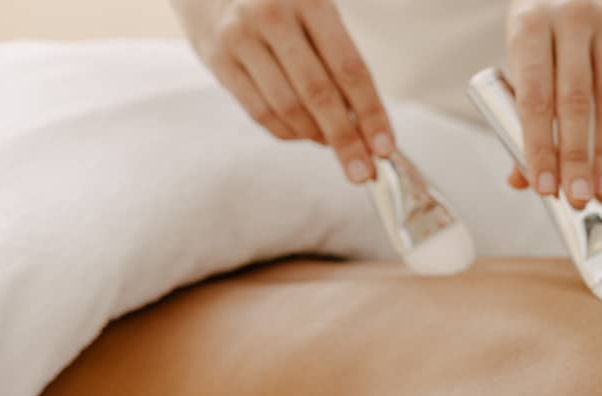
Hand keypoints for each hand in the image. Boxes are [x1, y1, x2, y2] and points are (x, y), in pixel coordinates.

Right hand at [173, 0, 394, 182]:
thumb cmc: (283, 4)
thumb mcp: (317, 12)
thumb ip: (339, 59)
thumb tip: (366, 125)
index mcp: (310, 1)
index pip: (350, 68)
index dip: (371, 113)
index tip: (385, 149)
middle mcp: (272, 15)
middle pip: (318, 93)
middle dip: (345, 140)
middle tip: (363, 173)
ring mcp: (240, 37)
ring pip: (287, 107)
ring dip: (315, 135)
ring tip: (330, 142)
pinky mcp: (216, 58)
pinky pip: (259, 111)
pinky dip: (287, 132)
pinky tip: (302, 134)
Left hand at [505, 0, 601, 207]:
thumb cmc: (539, 34)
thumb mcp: (519, 63)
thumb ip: (518, 119)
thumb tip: (522, 179)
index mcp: (529, 24)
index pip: (534, 97)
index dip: (539, 146)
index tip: (543, 186)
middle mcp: (571, 18)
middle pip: (576, 101)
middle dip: (576, 157)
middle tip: (578, 197)